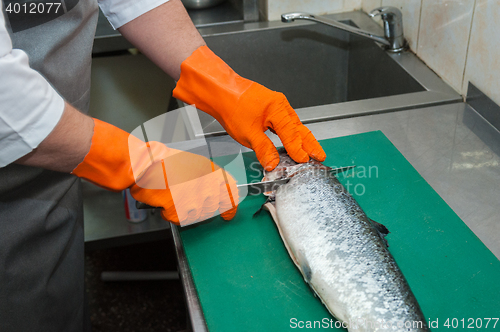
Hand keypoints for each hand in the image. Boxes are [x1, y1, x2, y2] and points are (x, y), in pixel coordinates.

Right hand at [72, 119, 237, 224]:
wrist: (143, 165)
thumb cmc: (163, 160)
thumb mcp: (192, 162)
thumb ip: (207, 176)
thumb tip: (218, 189)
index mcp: (212, 173)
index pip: (231, 194)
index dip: (231, 206)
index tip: (229, 213)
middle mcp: (206, 187)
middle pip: (212, 207)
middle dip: (201, 206)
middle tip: (187, 198)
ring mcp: (193, 200)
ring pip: (194, 214)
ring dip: (184, 208)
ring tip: (172, 193)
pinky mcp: (178, 211)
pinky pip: (176, 217)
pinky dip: (168, 211)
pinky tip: (163, 198)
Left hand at [172, 46, 325, 170]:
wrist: (220, 90)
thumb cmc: (232, 105)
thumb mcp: (247, 133)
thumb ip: (264, 149)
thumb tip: (273, 163)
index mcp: (277, 110)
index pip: (292, 135)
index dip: (298, 150)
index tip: (305, 160)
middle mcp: (280, 105)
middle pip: (299, 128)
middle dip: (310, 143)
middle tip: (320, 155)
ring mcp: (276, 105)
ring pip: (294, 124)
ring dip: (302, 138)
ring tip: (311, 150)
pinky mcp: (270, 106)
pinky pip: (286, 121)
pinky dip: (292, 132)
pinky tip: (293, 139)